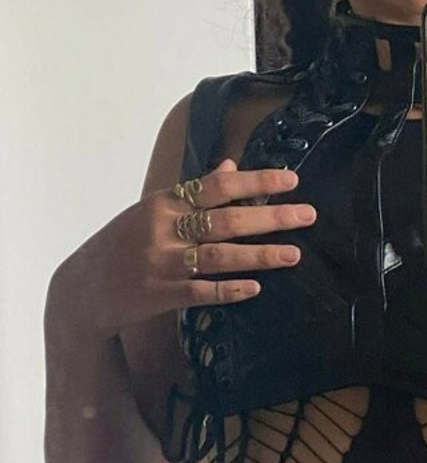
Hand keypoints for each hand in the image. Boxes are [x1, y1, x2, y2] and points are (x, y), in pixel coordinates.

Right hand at [71, 159, 317, 337]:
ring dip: (260, 255)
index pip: (217, 186)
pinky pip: (202, 292)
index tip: (291, 180)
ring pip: (220, 256)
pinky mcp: (161, 294)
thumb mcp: (152, 212)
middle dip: (270, 217)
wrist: (83, 289)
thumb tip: (230, 168)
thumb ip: (193, 194)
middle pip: (226, 220)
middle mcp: (164, 228)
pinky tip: (255, 288)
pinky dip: (229, 289)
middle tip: (307, 215)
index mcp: (164, 202)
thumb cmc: (123, 246)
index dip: (255, 182)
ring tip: (294, 255)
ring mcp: (163, 262)